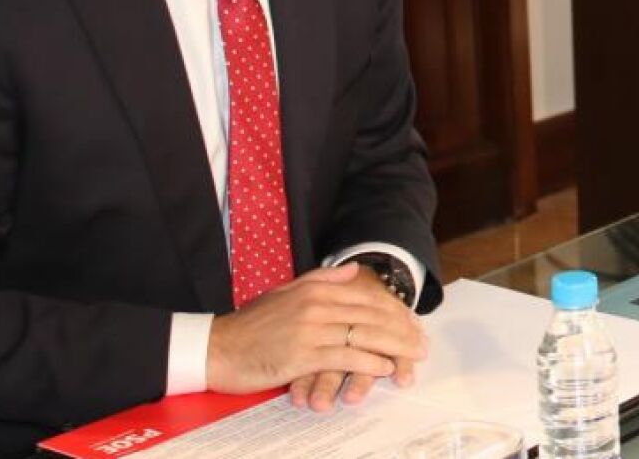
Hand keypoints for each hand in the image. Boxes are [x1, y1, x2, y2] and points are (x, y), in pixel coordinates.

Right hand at [207, 263, 427, 406]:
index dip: (396, 311)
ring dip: (394, 347)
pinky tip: (385, 368)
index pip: (368, 298)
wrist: (216, 348)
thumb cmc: (251, 325)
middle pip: (372, 316)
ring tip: (413, 357)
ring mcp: (310, 330)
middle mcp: (316, 305)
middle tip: (422, 343)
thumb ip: (322, 279)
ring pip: (364, 335)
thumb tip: (355, 270)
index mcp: (315, 289)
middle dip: (402, 330)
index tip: (414, 323)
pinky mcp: (302, 355)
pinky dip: (369, 363)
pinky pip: (345, 357)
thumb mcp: (285, 292)